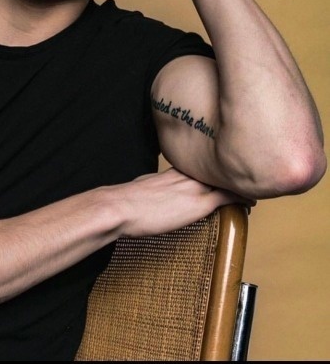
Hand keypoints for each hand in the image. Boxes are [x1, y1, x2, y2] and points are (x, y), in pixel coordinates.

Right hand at [113, 167, 254, 237]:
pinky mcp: (199, 203)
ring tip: (253, 188)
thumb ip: (154, 187)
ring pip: (226, 180)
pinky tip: (252, 201)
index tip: (224, 174)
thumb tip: (153, 193)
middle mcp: (187, 175)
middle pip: (217, 170)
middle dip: (232, 174)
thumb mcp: (143, 187)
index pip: (201, 166)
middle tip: (246, 178)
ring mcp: (194, 187)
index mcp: (174, 171)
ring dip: (240, 184)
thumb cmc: (126, 202)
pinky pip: (228, 196)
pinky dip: (242, 197)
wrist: (122, 207)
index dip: (216, 170)